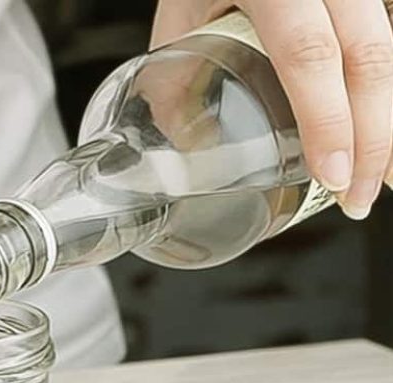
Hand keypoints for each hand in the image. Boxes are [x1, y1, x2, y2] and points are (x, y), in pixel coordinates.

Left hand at [152, 0, 392, 219]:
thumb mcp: (183, 7)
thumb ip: (177, 67)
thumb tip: (175, 138)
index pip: (309, 54)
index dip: (328, 121)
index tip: (334, 176)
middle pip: (369, 57)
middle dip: (375, 138)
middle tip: (359, 199)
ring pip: (391, 48)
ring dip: (390, 118)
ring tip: (383, 177)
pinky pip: (387, 35)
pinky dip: (387, 87)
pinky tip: (383, 126)